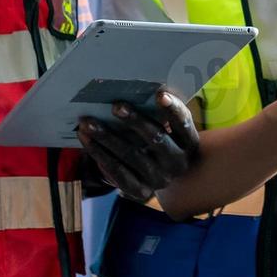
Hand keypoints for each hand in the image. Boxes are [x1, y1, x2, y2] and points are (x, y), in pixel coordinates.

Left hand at [76, 91, 200, 201]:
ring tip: (88, 122)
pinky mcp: (140, 190)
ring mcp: (159, 179)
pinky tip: (86, 139)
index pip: (184, 123)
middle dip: (135, 121)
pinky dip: (99, 154)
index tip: (160, 94)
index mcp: (189, 143)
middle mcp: (177, 163)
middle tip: (115, 105)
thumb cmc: (163, 140)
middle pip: (156, 139)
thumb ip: (161, 112)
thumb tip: (139, 86)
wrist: (161, 175)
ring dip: (107, 137)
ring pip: (131, 155)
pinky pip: (117, 171)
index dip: (173, 109)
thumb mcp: (170, 129)